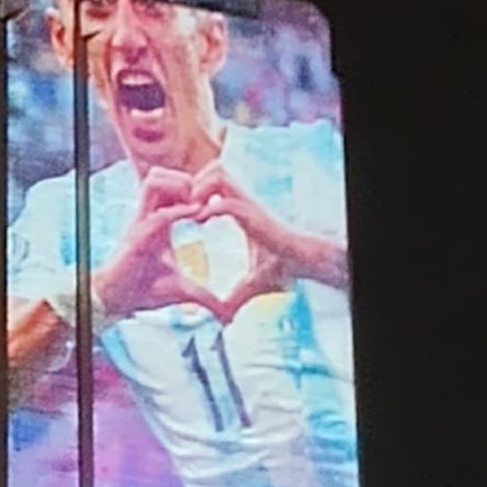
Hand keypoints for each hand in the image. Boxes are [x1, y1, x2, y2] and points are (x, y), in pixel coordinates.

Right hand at [92, 167, 223, 319]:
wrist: (116, 301)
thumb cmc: (142, 291)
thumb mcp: (182, 291)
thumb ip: (205, 297)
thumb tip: (228, 315)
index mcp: (159, 222)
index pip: (172, 188)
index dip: (193, 187)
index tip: (215, 199)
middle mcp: (148, 216)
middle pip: (161, 175)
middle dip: (186, 178)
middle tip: (206, 196)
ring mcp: (141, 222)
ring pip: (154, 181)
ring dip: (178, 186)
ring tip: (199, 202)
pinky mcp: (138, 235)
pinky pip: (159, 212)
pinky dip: (179, 210)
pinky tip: (197, 214)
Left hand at [191, 161, 340, 321]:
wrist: (304, 266)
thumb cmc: (284, 269)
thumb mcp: (252, 282)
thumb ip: (236, 294)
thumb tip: (225, 317)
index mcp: (240, 209)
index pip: (213, 182)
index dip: (196, 190)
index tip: (182, 209)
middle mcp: (243, 201)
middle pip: (213, 169)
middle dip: (193, 181)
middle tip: (181, 204)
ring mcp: (248, 205)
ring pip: (217, 175)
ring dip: (198, 190)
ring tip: (189, 212)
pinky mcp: (253, 216)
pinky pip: (224, 203)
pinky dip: (209, 210)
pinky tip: (200, 224)